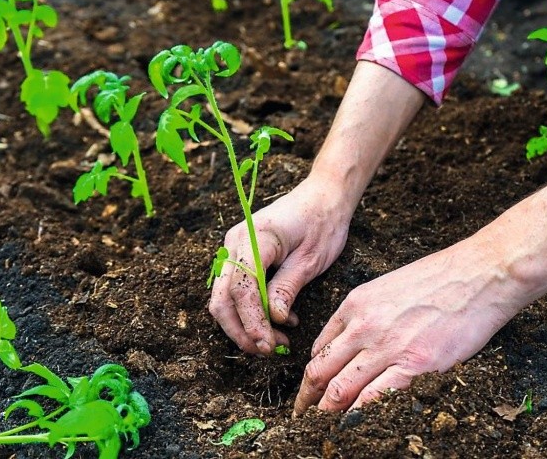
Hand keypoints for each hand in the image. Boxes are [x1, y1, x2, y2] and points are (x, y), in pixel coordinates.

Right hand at [208, 176, 353, 354]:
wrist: (324, 196)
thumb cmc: (323, 223)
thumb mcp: (311, 259)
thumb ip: (288, 287)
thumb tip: (274, 319)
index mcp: (254, 238)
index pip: (242, 289)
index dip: (252, 321)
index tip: (268, 344)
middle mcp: (236, 242)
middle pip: (222, 298)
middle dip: (242, 330)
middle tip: (269, 350)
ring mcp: (234, 248)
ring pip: (224, 298)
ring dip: (244, 325)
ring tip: (275, 341)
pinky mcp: (241, 255)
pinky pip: (235, 290)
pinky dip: (249, 311)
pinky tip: (277, 321)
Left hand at [292, 170, 546, 414]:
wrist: (481, 273)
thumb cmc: (442, 278)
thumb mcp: (389, 286)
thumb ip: (366, 314)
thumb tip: (350, 342)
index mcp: (356, 305)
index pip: (319, 349)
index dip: (310, 377)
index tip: (309, 392)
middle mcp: (364, 326)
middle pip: (321, 371)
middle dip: (307, 401)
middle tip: (302, 419)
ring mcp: (388, 346)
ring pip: (340, 389)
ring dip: (326, 414)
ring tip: (320, 432)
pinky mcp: (415, 365)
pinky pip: (374, 398)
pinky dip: (358, 417)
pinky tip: (352, 429)